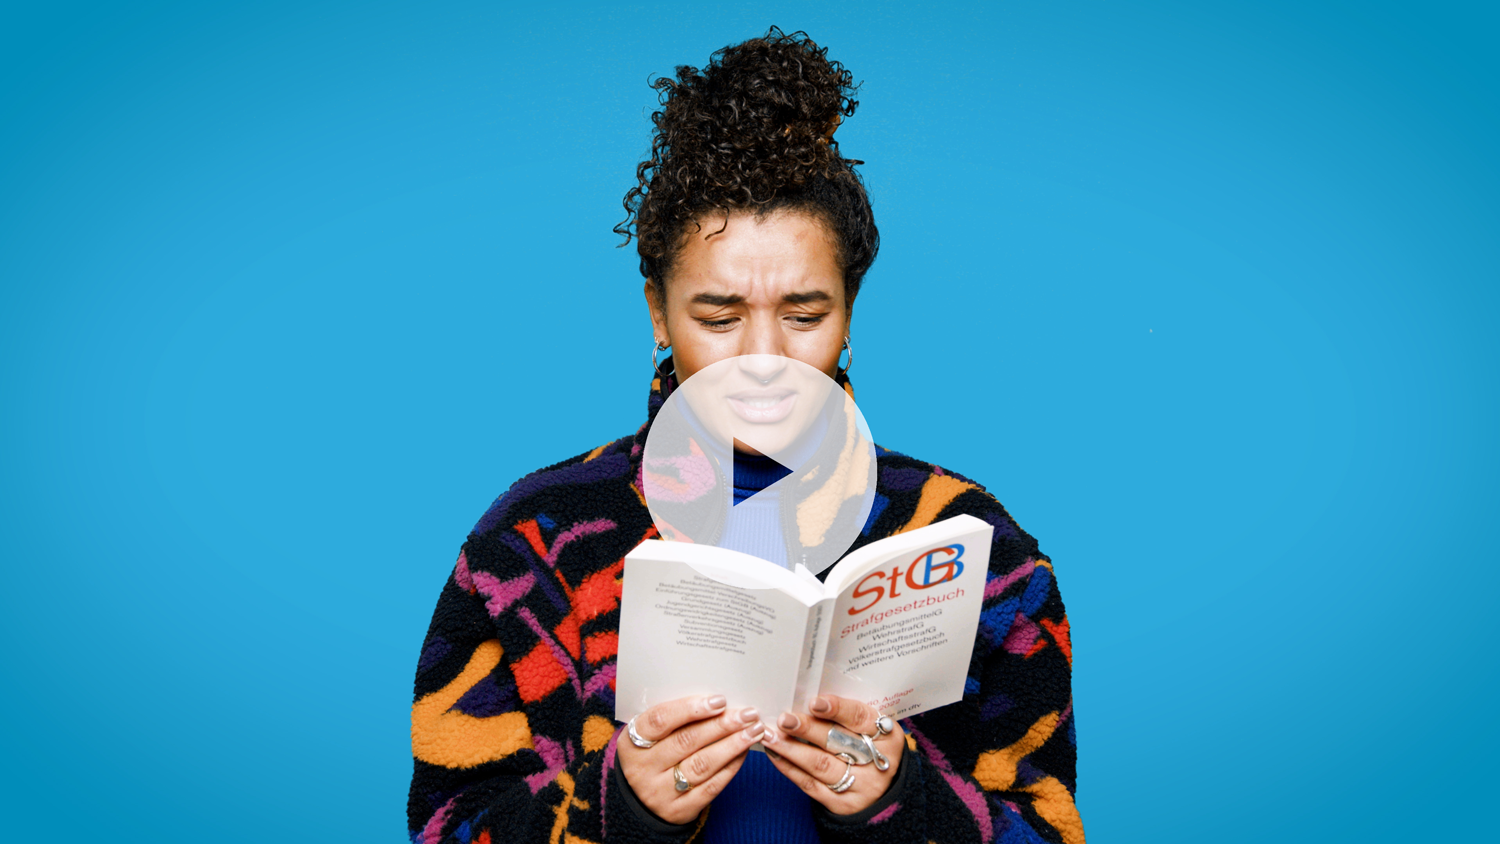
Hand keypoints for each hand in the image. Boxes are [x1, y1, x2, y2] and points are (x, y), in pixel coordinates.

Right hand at [617, 695, 765, 824]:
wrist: (641, 804)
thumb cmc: (652, 757)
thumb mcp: (649, 738)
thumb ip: (673, 719)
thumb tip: (716, 700)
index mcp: (632, 743)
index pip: (660, 720)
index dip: (690, 709)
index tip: (719, 700)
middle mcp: (643, 769)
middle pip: (686, 741)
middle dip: (721, 725)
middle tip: (747, 714)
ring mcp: (661, 792)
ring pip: (702, 765)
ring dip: (732, 745)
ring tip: (753, 731)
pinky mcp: (680, 810)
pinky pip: (711, 787)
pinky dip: (731, 767)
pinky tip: (743, 752)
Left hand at [762, 694, 904, 814]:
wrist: (882, 792)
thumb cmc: (870, 747)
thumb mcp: (872, 729)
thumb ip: (847, 714)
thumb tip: (806, 697)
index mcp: (888, 736)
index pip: (860, 719)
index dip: (838, 709)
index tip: (814, 702)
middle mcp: (877, 763)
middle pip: (838, 743)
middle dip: (808, 729)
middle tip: (784, 719)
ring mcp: (860, 786)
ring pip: (821, 765)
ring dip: (791, 749)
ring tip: (771, 736)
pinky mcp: (842, 804)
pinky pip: (810, 785)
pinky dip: (789, 768)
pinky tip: (775, 754)